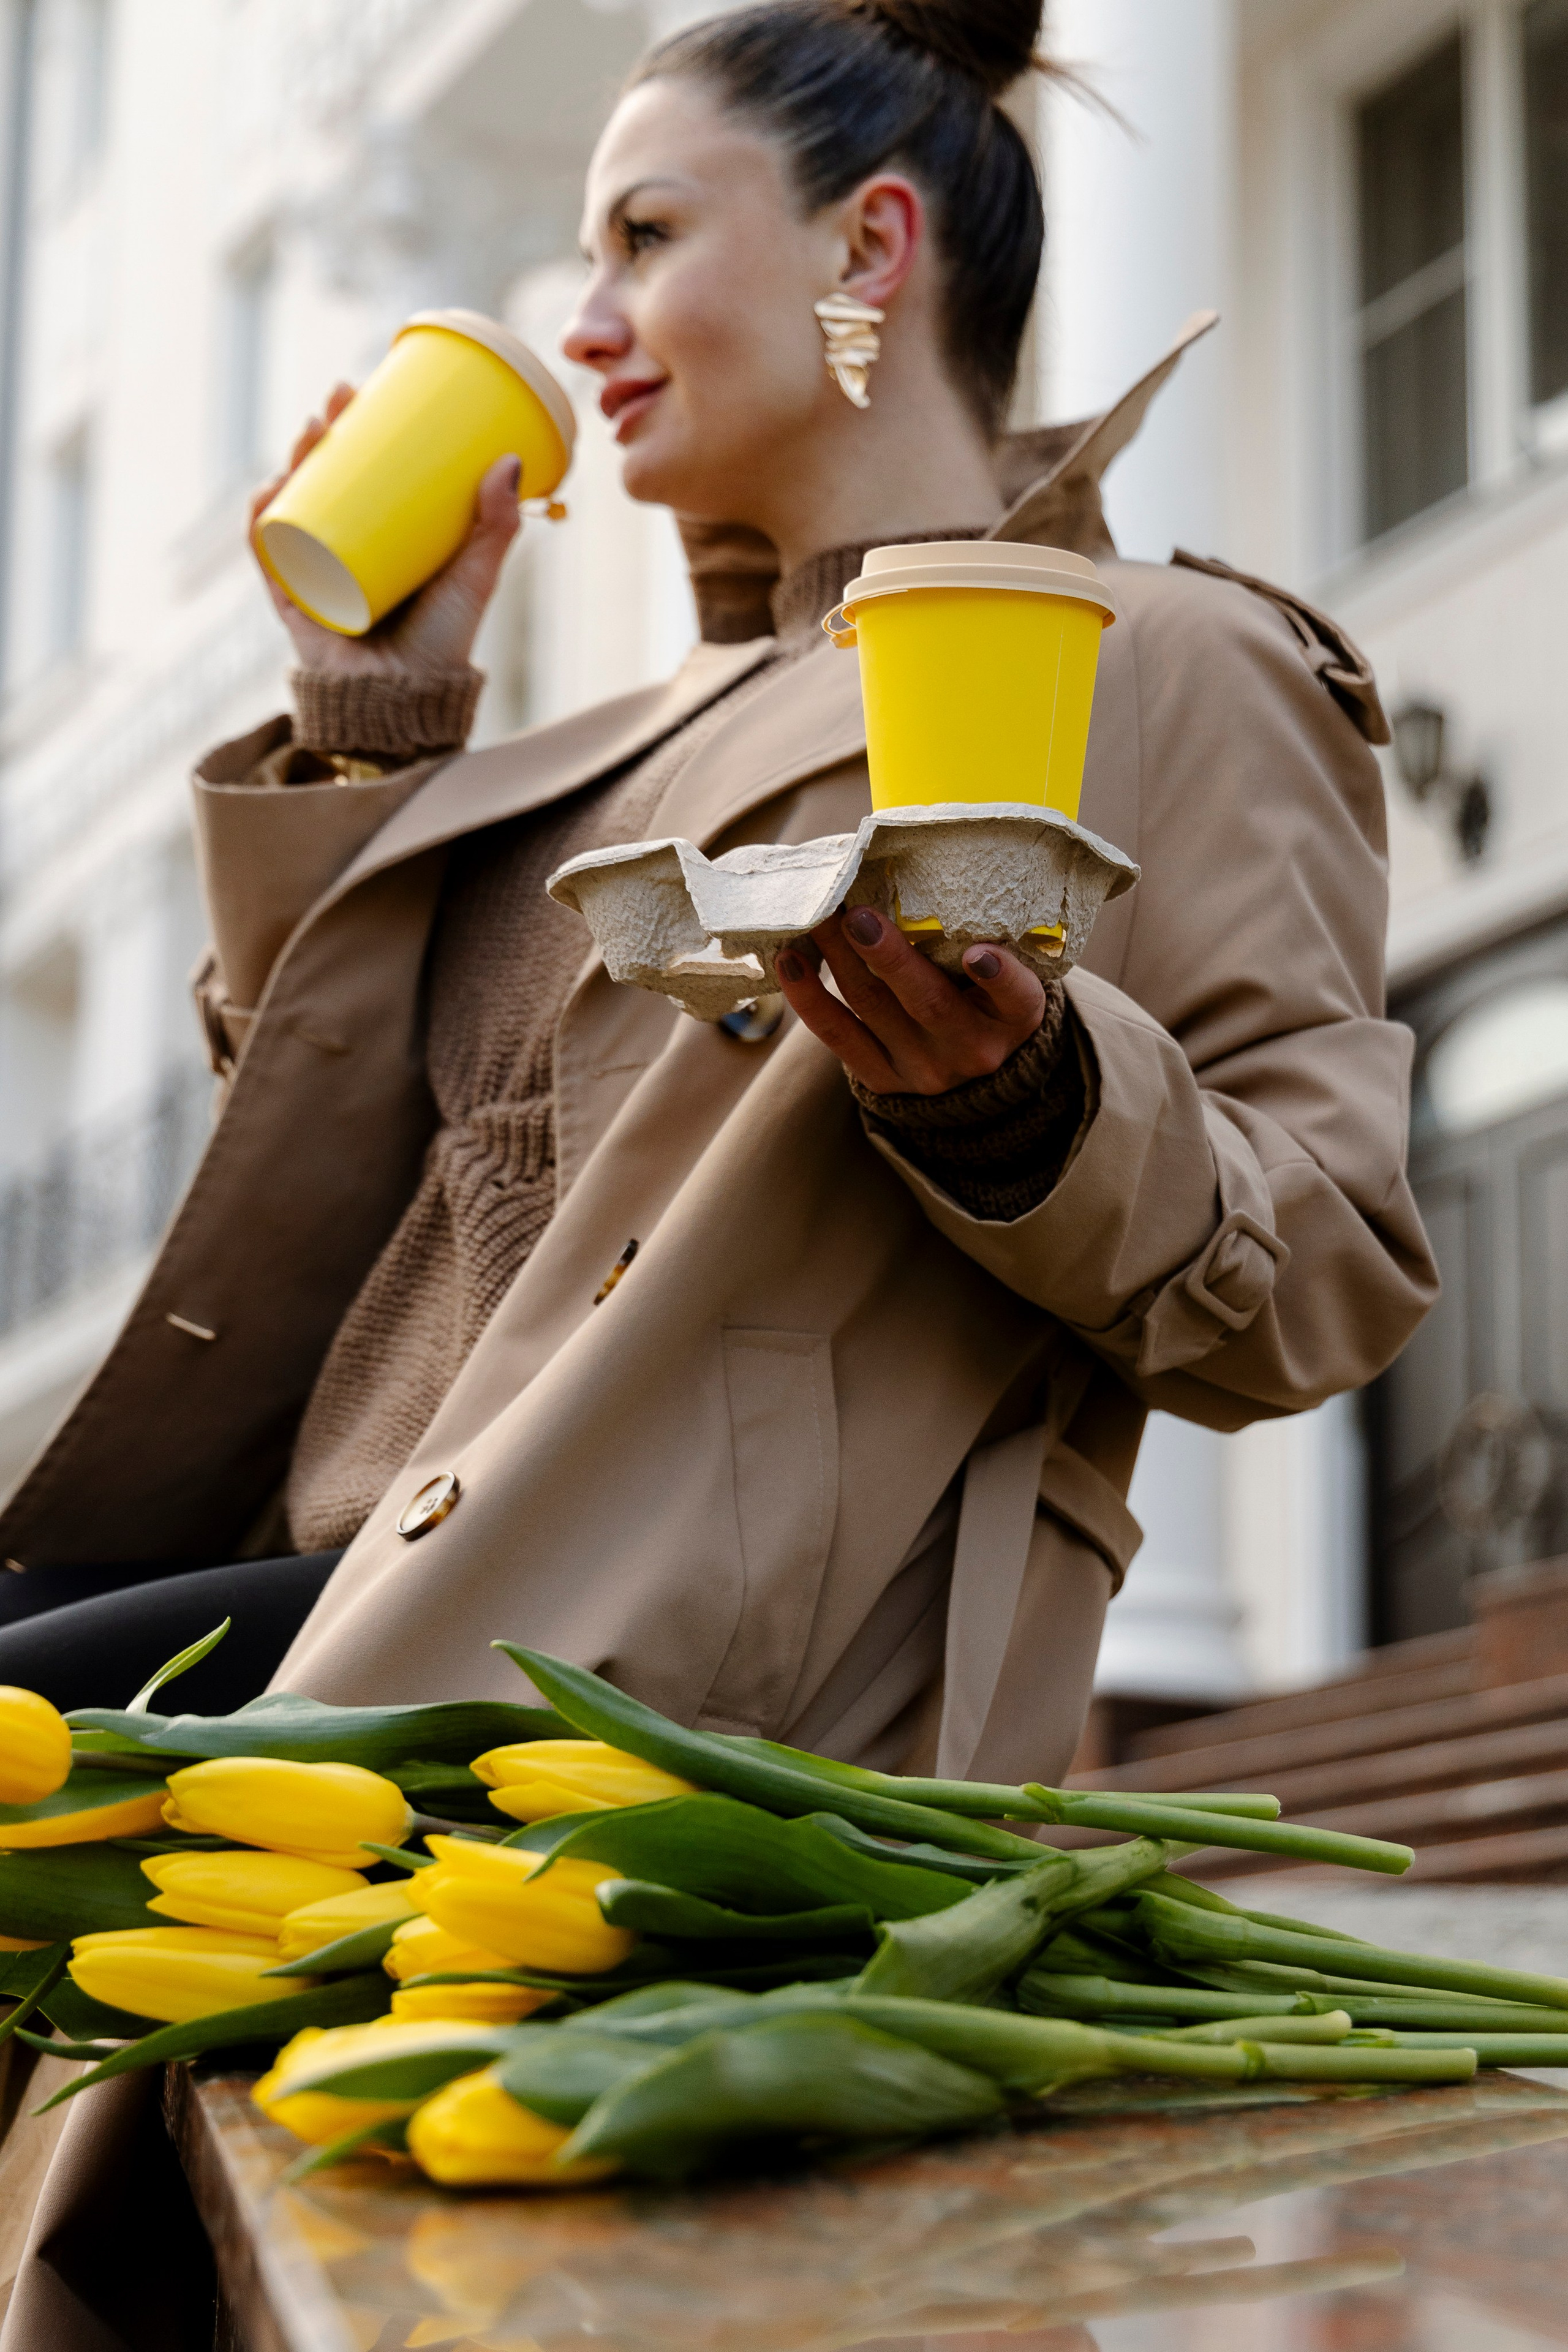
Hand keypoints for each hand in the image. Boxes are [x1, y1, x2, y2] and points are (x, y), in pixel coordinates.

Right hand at [248, 383, 522, 678]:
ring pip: (293, 504)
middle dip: (325, 432)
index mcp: (383, 538)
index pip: (363, 471)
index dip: (359, 429)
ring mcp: (314, 572)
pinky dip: (262, 522)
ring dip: (292, 462)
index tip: (367, 390)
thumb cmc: (443, 646)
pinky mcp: (294, 602)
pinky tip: (267, 491)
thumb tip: (510, 460)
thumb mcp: (473, 577)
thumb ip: (494, 526)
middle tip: (341, 397)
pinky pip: (268, 555)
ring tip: (312, 432)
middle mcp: (344, 549)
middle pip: (325, 478)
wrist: (408, 706)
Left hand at [775, 908, 1046, 1094]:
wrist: (973, 1075)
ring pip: (873, 1008)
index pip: (1017, 997)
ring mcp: (924, 1070)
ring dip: (839, 958)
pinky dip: (809, 997)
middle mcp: (972, 1048)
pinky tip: (790, 961)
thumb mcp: (1005, 976)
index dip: (999, 976)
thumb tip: (916, 865)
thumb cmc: (986, 998)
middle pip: (927, 1002)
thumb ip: (977, 936)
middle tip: (857, 915)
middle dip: (889, 957)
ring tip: (816, 917)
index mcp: (1015, 1017)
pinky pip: (837, 1036)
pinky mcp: (882, 1079)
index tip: (979, 953)